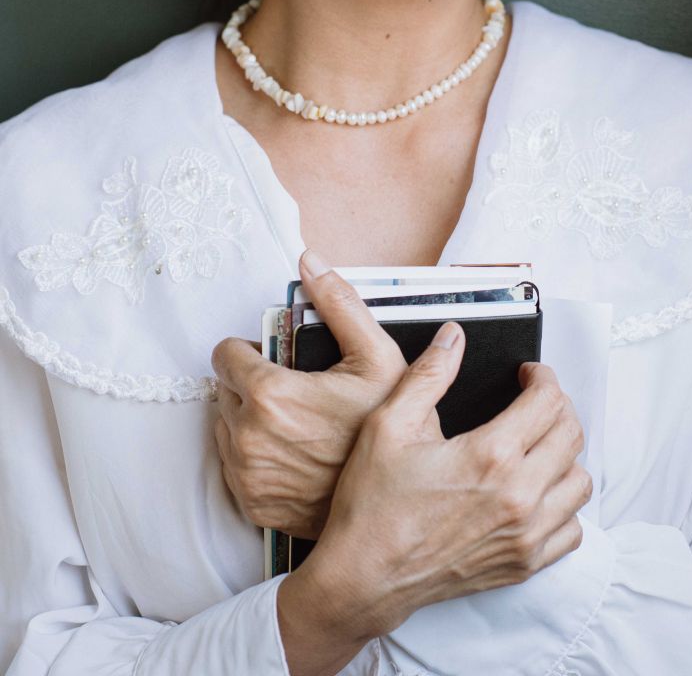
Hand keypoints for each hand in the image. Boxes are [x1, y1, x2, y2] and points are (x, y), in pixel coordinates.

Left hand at [211, 250, 406, 537]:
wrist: (393, 504)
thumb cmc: (387, 430)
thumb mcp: (377, 357)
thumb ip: (339, 303)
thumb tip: (310, 261)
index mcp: (269, 394)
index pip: (225, 355)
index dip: (252, 351)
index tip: (276, 359)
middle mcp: (246, 436)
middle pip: (225, 390)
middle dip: (251, 384)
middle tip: (294, 391)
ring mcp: (246, 474)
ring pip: (226, 427)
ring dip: (249, 418)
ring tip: (294, 422)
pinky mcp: (251, 503)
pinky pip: (233, 465)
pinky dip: (253, 453)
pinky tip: (291, 451)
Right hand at [280, 320, 590, 658]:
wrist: (363, 577)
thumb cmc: (373, 506)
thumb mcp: (389, 425)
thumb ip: (428, 375)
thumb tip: (453, 338)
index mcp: (491, 456)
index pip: (549, 401)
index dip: (542, 377)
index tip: (528, 375)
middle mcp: (519, 496)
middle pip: (571, 435)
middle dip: (556, 407)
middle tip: (533, 400)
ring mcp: (526, 535)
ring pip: (580, 482)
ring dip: (564, 454)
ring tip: (536, 443)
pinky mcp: (524, 564)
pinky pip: (573, 530)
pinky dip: (563, 505)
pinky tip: (536, 492)